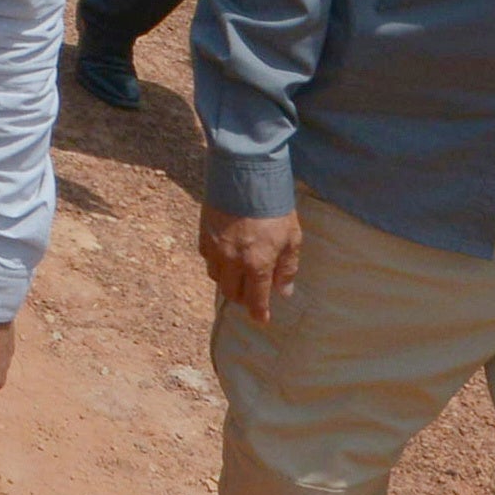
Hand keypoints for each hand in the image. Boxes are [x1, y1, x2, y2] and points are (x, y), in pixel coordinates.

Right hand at [199, 204, 301, 325]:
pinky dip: (217, 263)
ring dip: (228, 281)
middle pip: (232, 293)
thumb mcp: (292, 237)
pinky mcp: (203, 236)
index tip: (261, 319)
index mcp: (257, 264)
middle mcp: (232, 261)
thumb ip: (287, 267)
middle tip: (252, 294)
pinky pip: (207, 259)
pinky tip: (226, 255)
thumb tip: (284, 291)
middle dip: (243, 298)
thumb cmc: (274, 206)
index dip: (259, 313)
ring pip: (217, 278)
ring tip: (238, 273)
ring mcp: (215, 249)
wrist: (245, 175)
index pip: (255, 300)